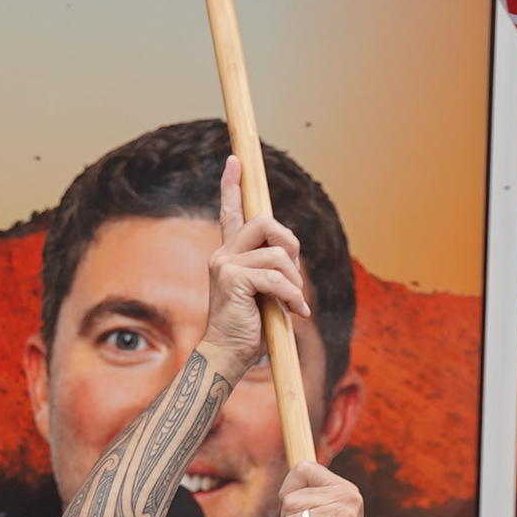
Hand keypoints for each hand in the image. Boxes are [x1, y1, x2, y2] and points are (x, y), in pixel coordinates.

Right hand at [199, 159, 314, 380]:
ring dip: (293, 282)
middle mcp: (223, 254)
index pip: (231, 213)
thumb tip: (290, 251)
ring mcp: (225, 265)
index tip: (235, 161)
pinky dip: (291, 297)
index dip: (233, 186)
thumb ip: (272, 267)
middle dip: (291, 246)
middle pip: (266, 222)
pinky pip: (276, 278)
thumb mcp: (265, 291)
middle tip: (293, 276)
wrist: (227, 355)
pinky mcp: (232, 280)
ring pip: (277, 254)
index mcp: (229, 254)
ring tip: (290, 304)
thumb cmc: (249, 327)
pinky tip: (294, 313)